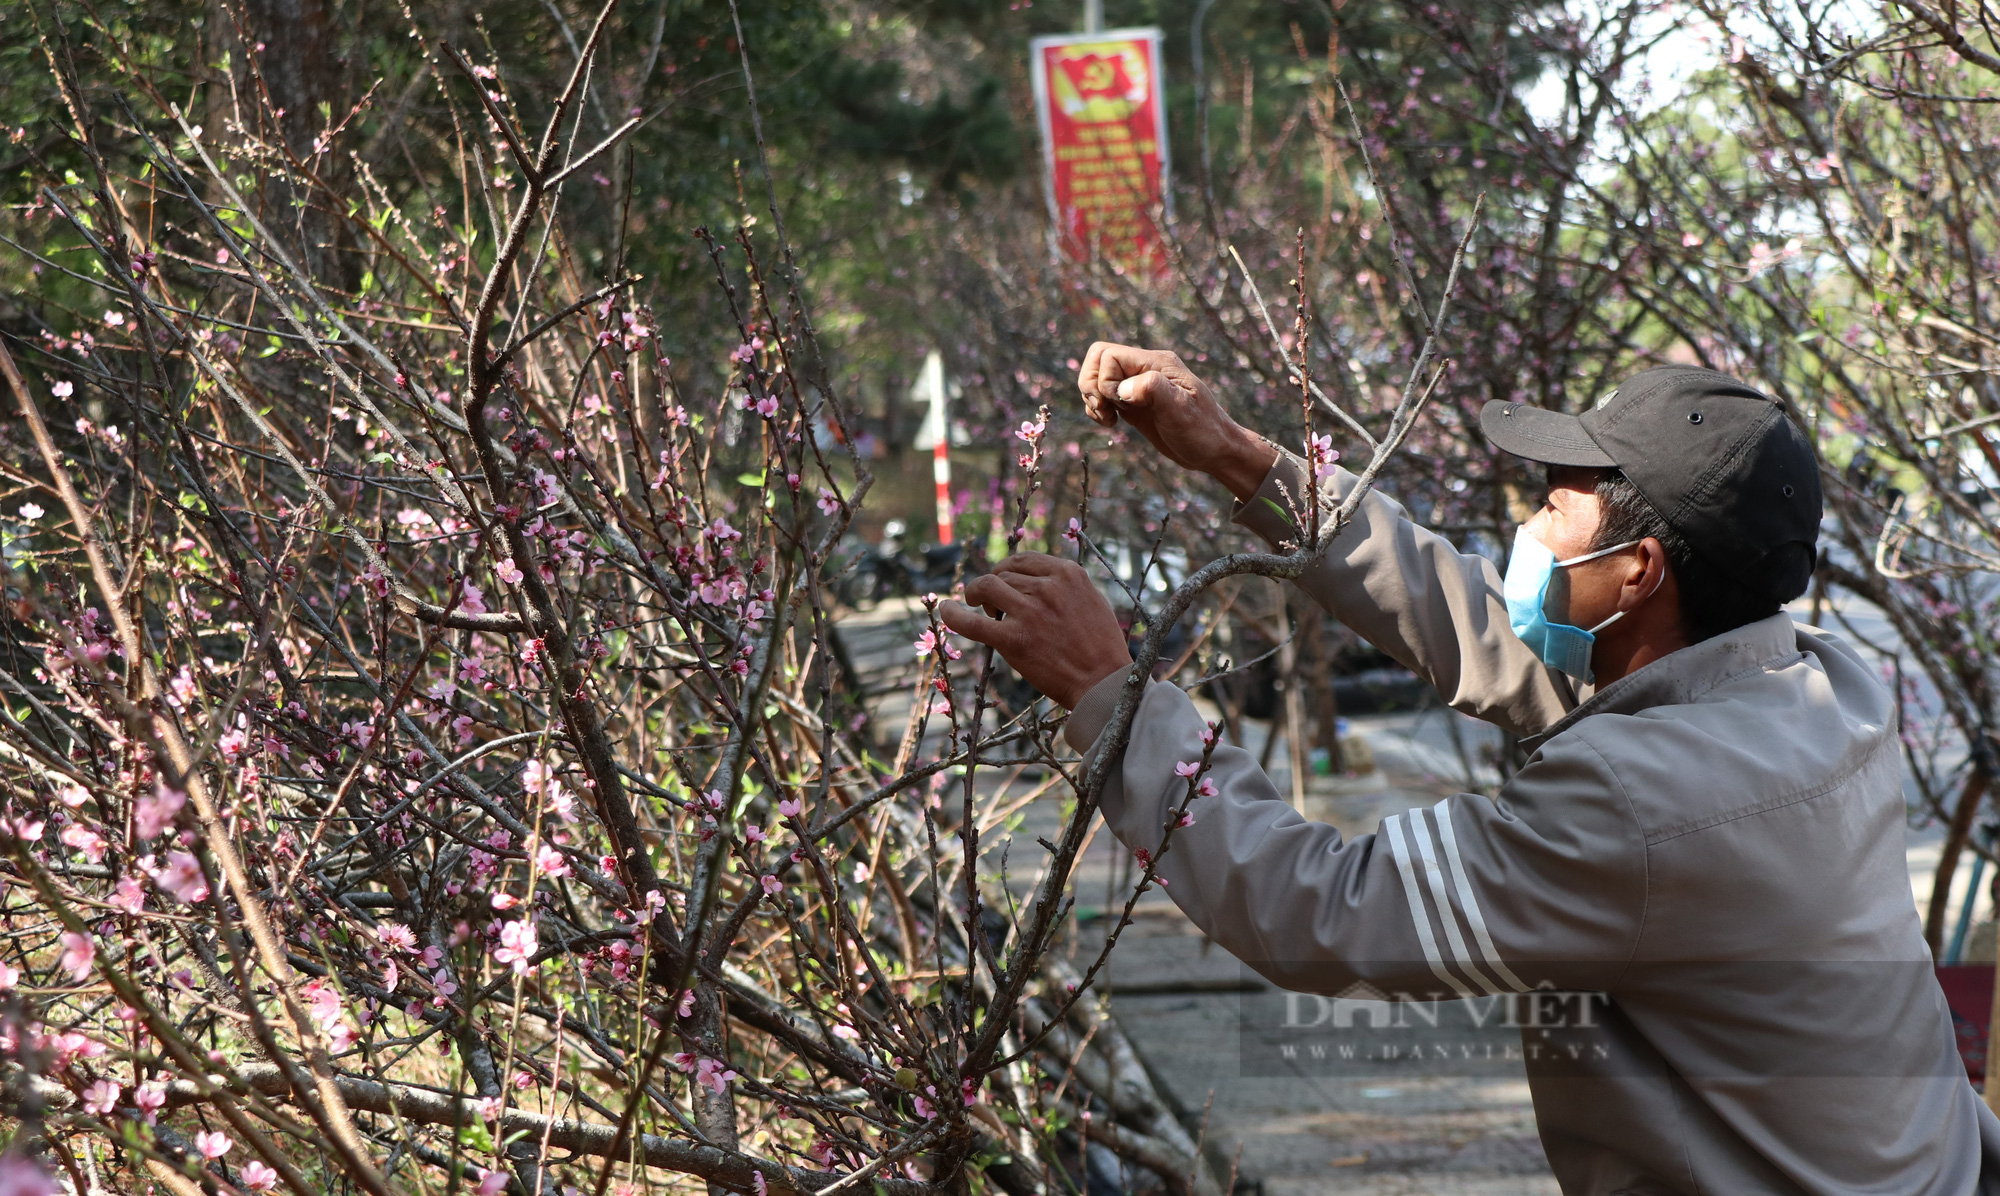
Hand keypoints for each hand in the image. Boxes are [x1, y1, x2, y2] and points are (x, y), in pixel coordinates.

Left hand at [938, 553, 1131, 708]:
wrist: (1103, 683)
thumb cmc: (1101, 647)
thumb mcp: (1091, 600)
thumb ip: (1064, 585)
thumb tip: (1034, 578)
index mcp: (1068, 574)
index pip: (1023, 560)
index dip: (1007, 569)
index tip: (1004, 582)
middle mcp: (1047, 587)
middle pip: (1003, 574)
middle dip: (994, 585)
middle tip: (993, 604)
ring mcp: (1028, 612)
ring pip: (986, 587)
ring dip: (976, 595)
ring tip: (978, 607)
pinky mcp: (1013, 640)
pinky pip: (971, 622)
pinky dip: (953, 614)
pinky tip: (946, 609)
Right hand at [1076, 342, 1277, 499]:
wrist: (1215, 451)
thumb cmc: (1203, 431)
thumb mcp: (1181, 409)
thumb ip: (1153, 389)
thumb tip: (1123, 388)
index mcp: (1156, 363)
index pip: (1109, 355)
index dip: (1105, 381)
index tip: (1122, 404)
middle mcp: (1145, 369)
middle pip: (1097, 359)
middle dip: (1091, 386)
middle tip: (1104, 410)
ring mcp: (1138, 385)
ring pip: (1096, 377)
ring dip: (1092, 399)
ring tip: (1108, 419)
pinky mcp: (1134, 402)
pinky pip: (1103, 395)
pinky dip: (1097, 409)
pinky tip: (1110, 423)